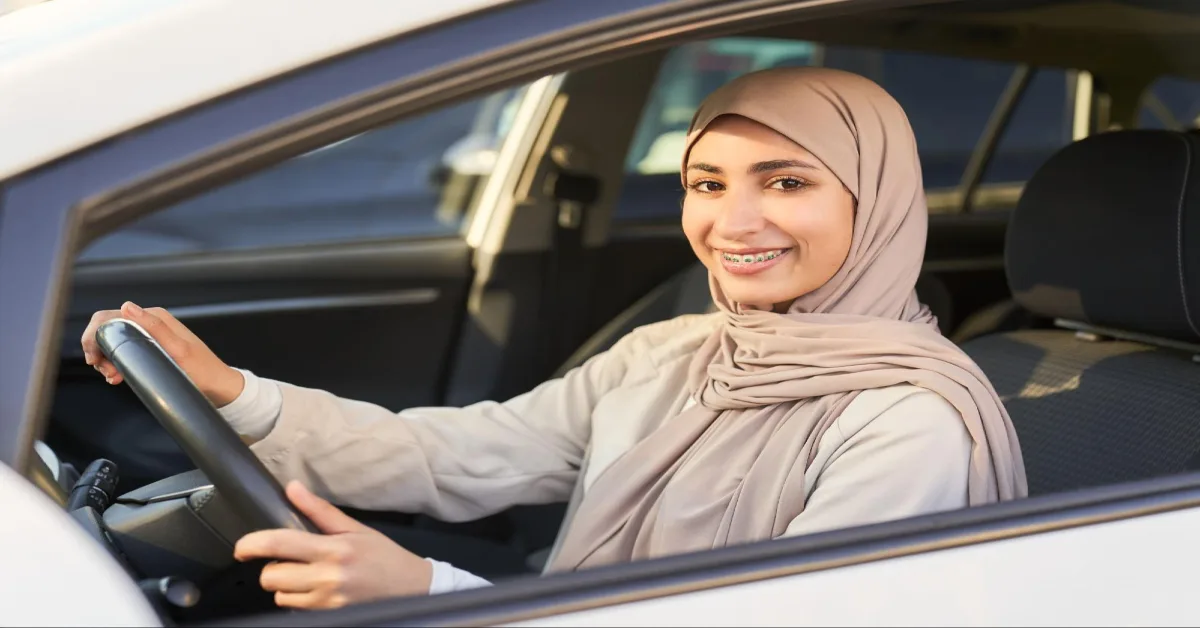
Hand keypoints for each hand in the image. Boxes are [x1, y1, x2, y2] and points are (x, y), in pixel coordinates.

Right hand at [81, 301, 244, 405]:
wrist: (218, 387)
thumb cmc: (203, 371)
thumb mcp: (178, 351)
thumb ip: (154, 327)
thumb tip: (127, 307)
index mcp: (155, 318)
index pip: (111, 317)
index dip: (96, 336)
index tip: (96, 359)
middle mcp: (150, 323)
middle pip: (108, 329)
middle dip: (98, 349)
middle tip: (104, 370)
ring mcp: (149, 336)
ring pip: (112, 341)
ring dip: (106, 359)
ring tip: (113, 376)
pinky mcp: (149, 349)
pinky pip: (123, 352)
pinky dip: (114, 364)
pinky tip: (117, 376)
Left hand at [234, 481, 433, 608]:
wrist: (413, 589)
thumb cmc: (385, 557)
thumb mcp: (356, 529)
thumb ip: (320, 511)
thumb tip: (293, 489)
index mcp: (334, 549)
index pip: (280, 544)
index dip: (252, 544)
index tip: (242, 547)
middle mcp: (328, 576)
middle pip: (272, 576)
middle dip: (273, 566)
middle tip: (289, 560)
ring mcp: (327, 600)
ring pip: (280, 595)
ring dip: (285, 584)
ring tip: (306, 575)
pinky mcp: (328, 615)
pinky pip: (294, 608)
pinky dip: (298, 598)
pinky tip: (316, 588)